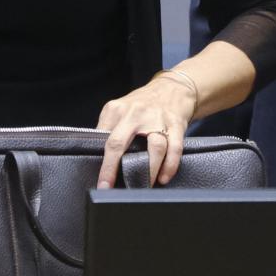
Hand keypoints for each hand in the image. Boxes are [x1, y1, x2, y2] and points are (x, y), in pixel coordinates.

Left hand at [94, 71, 198, 189]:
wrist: (172, 88)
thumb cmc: (142, 104)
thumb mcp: (119, 110)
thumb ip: (109, 129)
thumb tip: (98, 156)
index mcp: (116, 110)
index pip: (102, 139)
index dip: (100, 163)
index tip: (100, 183)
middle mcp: (134, 113)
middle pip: (119, 142)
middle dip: (112, 168)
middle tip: (109, 188)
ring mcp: (157, 118)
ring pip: (154, 147)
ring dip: (149, 169)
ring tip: (144, 185)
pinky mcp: (176, 124)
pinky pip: (174, 148)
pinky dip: (170, 165)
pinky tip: (164, 177)